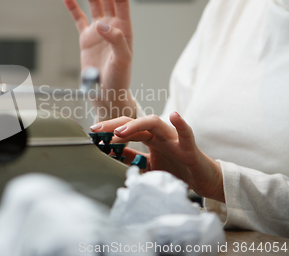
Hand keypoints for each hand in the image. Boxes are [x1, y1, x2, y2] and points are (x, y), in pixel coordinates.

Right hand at [63, 0, 135, 119]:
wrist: (106, 94)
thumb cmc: (118, 80)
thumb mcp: (122, 61)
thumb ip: (116, 41)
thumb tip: (102, 24)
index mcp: (124, 29)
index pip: (120, 1)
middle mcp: (111, 27)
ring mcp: (98, 32)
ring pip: (93, 5)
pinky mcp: (86, 39)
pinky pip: (79, 19)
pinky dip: (73, 7)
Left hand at [90, 112, 224, 201]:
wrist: (204, 181)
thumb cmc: (178, 170)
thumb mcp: (149, 166)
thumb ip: (133, 159)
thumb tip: (111, 154)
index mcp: (150, 139)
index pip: (126, 130)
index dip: (109, 130)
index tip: (92, 134)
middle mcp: (160, 135)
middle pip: (135, 123)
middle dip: (114, 124)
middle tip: (97, 129)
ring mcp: (174, 139)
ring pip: (155, 123)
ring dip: (137, 124)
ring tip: (121, 131)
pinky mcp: (190, 148)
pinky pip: (186, 134)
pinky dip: (181, 124)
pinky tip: (174, 115)